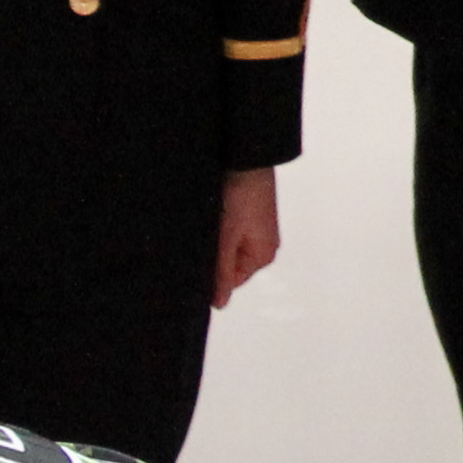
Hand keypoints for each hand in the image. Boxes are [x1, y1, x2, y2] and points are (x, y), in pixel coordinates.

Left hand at [209, 167, 282, 309]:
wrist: (246, 160)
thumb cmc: (241, 195)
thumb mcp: (225, 240)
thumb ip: (222, 273)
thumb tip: (220, 303)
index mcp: (263, 257)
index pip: (230, 283)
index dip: (211, 276)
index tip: (198, 261)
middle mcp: (265, 246)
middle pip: (229, 266)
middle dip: (214, 257)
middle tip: (204, 239)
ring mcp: (259, 232)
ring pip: (227, 250)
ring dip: (215, 242)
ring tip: (212, 224)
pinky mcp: (250, 218)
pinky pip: (231, 234)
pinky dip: (220, 229)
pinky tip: (214, 217)